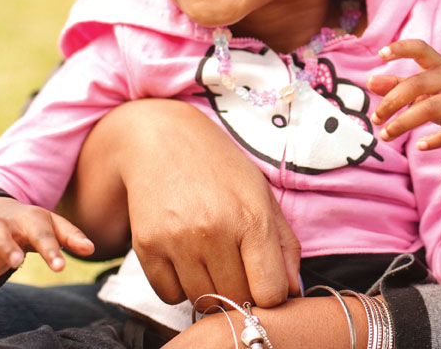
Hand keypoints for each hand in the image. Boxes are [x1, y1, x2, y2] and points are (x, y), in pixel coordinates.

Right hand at [0, 197, 92, 305]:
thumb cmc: (31, 224)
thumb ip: (70, 237)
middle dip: (7, 244)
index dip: (50, 249)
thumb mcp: (52, 225)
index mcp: (27, 219)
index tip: (60, 267)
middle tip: (18, 261)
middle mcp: (0, 227)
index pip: (40, 231)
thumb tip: (91, 249)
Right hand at [98, 99, 301, 308]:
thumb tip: (293, 290)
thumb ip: (284, 245)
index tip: (264, 280)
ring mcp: (177, 240)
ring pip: (202, 301)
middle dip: (239, 290)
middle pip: (235, 298)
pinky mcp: (146, 247)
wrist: (163, 139)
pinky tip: (184, 257)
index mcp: (252, 217)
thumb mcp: (261, 194)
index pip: (270, 292)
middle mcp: (215, 231)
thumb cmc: (220, 169)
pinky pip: (169, 295)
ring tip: (209, 256)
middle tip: (234, 265)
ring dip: (209, 289)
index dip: (271, 293)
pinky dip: (178, 286)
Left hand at [368, 39, 440, 153]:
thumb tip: (370, 82)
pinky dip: (433, 140)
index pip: (421, 49)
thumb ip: (396, 86)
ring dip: (402, 124)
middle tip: (375, 119)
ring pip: (429, 108)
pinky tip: (419, 146)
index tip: (380, 54)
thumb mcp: (422, 92)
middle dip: (391, 102)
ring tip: (385, 135)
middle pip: (417, 84)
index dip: (401, 48)